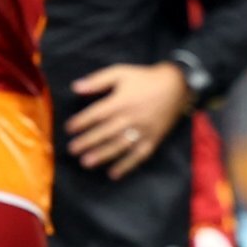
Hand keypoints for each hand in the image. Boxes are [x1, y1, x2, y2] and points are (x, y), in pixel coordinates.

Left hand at [67, 62, 190, 178]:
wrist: (177, 86)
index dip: (82, 122)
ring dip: (103, 155)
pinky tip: (113, 174)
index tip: (69, 129)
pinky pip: (139, 155)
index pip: (97, 114)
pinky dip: (126, 165)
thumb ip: (97, 80)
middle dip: (87, 142)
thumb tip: (75, 87)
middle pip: (106, 132)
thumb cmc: (144, 78)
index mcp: (121, 101)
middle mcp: (131, 117)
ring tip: (86, 162)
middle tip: (72, 150)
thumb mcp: (120, 72)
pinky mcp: (153, 139)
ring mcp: (143, 130)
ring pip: (120, 145)